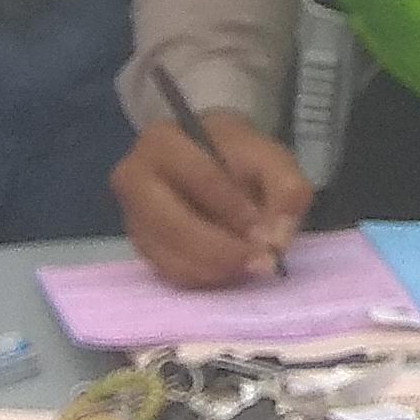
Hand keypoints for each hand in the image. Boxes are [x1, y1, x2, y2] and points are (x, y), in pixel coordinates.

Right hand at [110, 114, 310, 285]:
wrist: (212, 162)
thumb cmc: (239, 156)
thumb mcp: (272, 159)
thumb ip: (287, 190)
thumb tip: (277, 240)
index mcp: (164, 142)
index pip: (202, 178)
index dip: (237, 210)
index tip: (268, 231)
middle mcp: (134, 179)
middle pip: (174, 226)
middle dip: (224, 250)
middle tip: (263, 262)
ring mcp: (133, 217)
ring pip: (171, 257)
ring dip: (217, 269)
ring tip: (252, 264)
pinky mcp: (141, 247)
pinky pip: (170, 273)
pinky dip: (206, 278)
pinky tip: (231, 269)